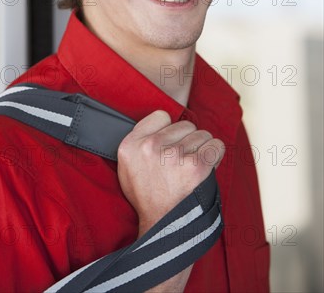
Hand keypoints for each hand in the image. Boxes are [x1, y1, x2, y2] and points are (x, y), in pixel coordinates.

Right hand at [117, 110, 224, 232]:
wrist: (162, 227)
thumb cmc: (147, 195)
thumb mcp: (127, 165)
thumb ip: (140, 138)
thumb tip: (164, 119)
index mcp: (131, 144)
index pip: (162, 115)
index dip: (169, 130)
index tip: (168, 146)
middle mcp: (150, 147)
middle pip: (185, 124)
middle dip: (187, 140)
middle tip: (181, 162)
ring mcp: (174, 156)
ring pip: (202, 134)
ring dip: (201, 149)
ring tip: (191, 168)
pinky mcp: (196, 166)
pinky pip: (216, 145)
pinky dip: (215, 154)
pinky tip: (205, 167)